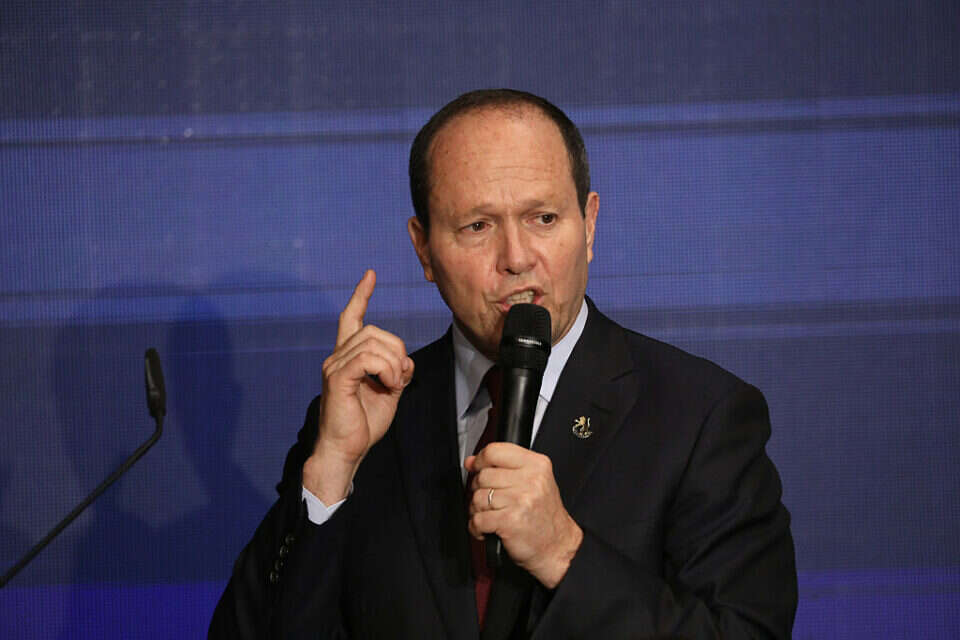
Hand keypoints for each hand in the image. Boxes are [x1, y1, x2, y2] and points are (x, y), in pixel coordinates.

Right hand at [302, 270, 413, 503]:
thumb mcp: (389, 392)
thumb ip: (397, 371)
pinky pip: (369, 358)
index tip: (370, 275)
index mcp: (347, 358)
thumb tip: (405, 360)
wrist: (346, 450)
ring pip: (374, 343)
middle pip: (375, 331)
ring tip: (393, 385)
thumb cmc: (363, 425)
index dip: (361, 295)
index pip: (352, 318)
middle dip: (398, 350)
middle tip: (399, 379)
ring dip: (394, 363)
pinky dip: (387, 370)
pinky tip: (389, 385)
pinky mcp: (338, 377)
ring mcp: (335, 365)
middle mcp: (337, 357)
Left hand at [465, 443, 582, 588]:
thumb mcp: (533, 482)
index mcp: (537, 465)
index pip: (495, 451)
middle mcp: (531, 480)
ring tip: (492, 516)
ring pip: (477, 498)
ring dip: (478, 511)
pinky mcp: (510, 521)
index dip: (480, 460)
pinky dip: (477, 527)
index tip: (477, 468)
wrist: (558, 546)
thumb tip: (471, 461)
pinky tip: (488, 529)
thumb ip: (503, 467)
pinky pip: (478, 519)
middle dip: (480, 491)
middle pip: (483, 476)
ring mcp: (520, 500)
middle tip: (492, 502)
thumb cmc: (544, 516)